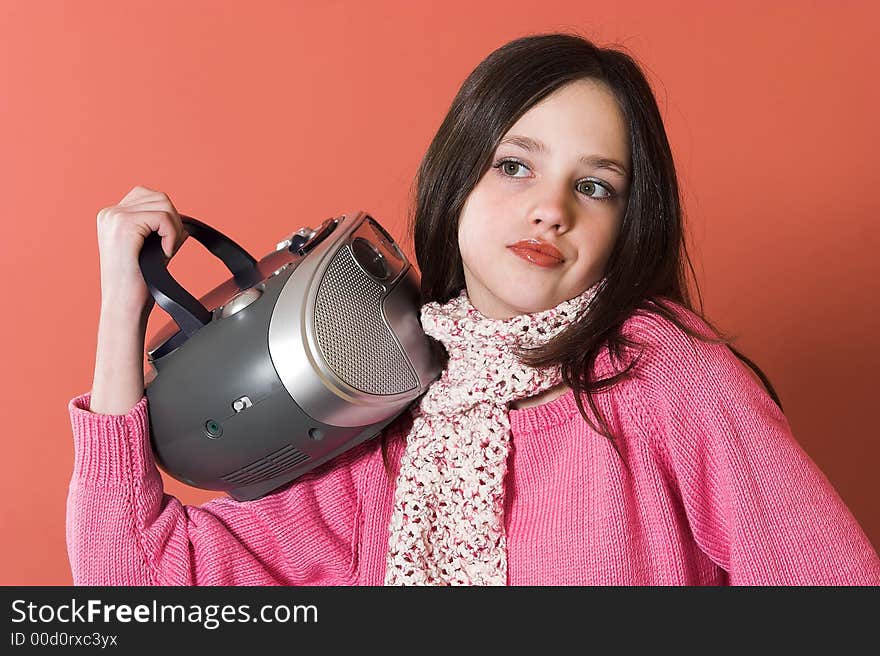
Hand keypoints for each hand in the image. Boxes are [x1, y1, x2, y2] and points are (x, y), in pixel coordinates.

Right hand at [96, 185, 188, 312]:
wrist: (124, 304)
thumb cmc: (137, 283)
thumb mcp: (151, 249)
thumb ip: (162, 231)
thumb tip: (181, 221)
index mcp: (112, 216)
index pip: (149, 197)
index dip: (167, 218)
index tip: (166, 242)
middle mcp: (110, 213)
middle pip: (159, 197)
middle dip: (173, 222)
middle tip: (170, 246)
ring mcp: (115, 217)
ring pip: (163, 205)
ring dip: (174, 229)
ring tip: (167, 250)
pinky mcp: (124, 225)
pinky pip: (163, 218)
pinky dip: (171, 235)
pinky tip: (165, 252)